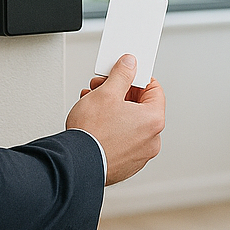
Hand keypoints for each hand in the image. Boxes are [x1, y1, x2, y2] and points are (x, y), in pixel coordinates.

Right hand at [67, 54, 164, 185]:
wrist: (75, 164)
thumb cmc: (91, 134)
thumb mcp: (107, 93)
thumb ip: (122, 74)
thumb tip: (130, 64)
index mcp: (153, 120)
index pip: (154, 89)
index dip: (137, 77)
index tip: (125, 73)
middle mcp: (151, 140)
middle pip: (141, 107)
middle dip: (120, 93)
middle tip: (103, 87)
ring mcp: (140, 155)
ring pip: (130, 123)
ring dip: (113, 110)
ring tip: (92, 104)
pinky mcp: (126, 164)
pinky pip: (123, 140)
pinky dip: (112, 129)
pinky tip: (94, 122)